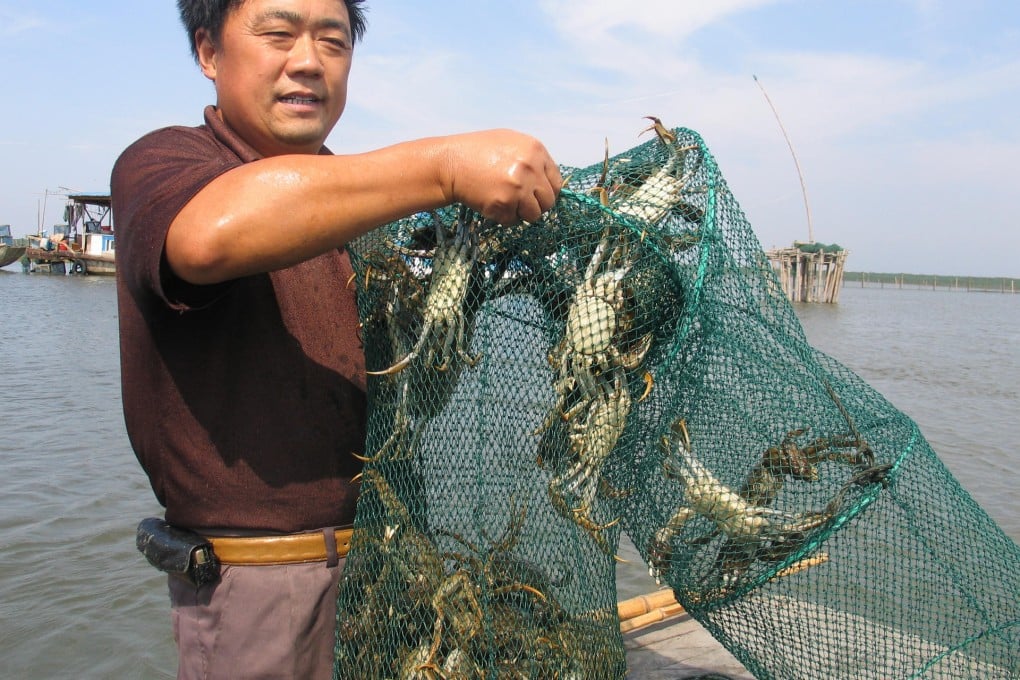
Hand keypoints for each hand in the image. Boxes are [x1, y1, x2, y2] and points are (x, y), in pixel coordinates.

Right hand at [439, 129, 561, 224]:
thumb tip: (548, 183)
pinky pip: (513, 221)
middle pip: (548, 202)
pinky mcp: (504, 204)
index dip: (546, 192)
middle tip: (519, 202)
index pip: (557, 183)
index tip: (536, 195)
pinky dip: (504, 217)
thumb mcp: (511, 143)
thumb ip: (533, 160)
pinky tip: (492, 203)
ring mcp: (518, 187)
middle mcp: (530, 168)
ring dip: (521, 213)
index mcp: (536, 150)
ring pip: (534, 215)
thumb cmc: (479, 152)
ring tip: (505, 202)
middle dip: (535, 205)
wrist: (450, 163)